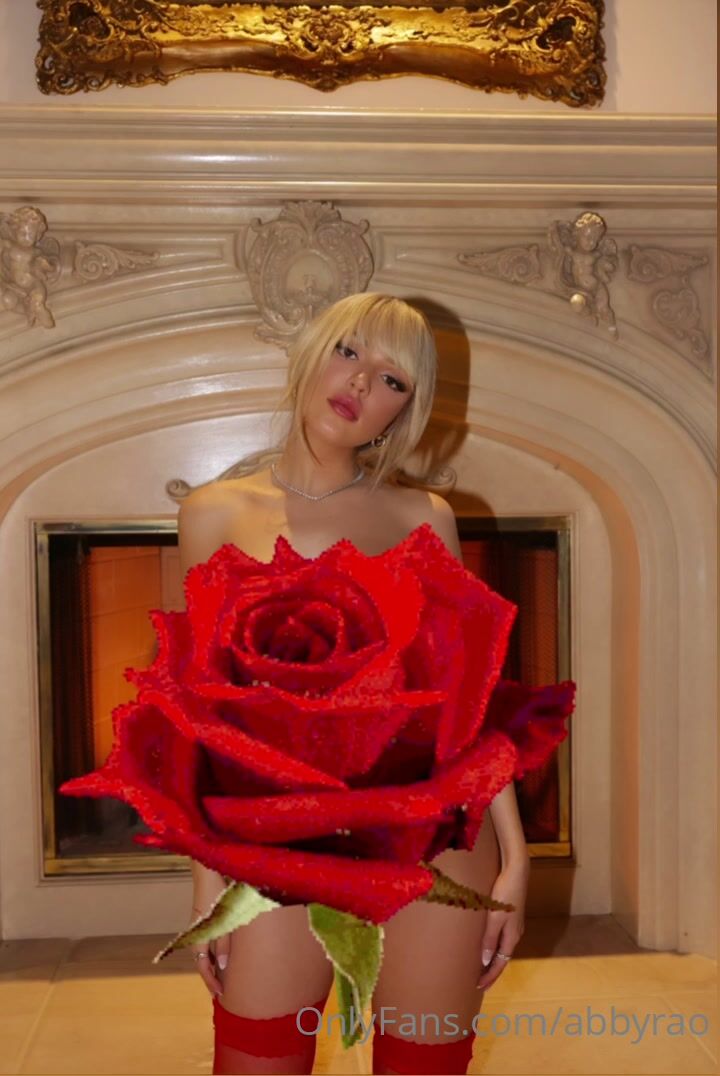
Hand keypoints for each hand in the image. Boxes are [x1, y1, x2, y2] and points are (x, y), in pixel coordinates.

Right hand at [189, 901, 230, 997]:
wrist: (208, 874)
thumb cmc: (217, 895)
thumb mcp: (224, 921)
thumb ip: (223, 944)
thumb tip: (222, 967)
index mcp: (199, 938)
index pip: (204, 968)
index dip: (212, 982)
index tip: (220, 995)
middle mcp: (196, 936)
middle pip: (202, 963)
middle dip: (210, 979)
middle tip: (220, 994)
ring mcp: (198, 929)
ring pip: (203, 954)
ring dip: (211, 968)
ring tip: (220, 980)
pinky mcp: (203, 923)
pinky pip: (205, 944)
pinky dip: (212, 955)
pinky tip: (219, 957)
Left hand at [476, 858, 528, 991]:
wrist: (516, 871)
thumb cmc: (505, 893)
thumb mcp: (495, 917)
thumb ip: (489, 939)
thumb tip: (485, 962)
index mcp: (512, 937)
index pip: (500, 964)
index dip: (490, 977)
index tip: (479, 988)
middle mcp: (515, 934)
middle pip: (502, 958)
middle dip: (491, 972)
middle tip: (479, 983)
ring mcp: (514, 924)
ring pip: (502, 948)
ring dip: (492, 959)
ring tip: (480, 968)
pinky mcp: (510, 915)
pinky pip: (501, 938)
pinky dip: (493, 947)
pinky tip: (486, 944)